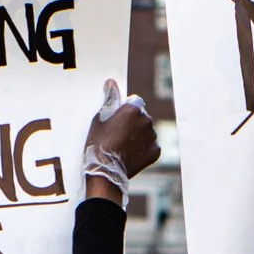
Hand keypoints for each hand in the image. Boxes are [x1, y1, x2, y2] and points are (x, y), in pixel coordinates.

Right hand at [83, 80, 160, 198]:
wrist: (105, 171)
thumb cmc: (98, 144)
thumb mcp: (99, 120)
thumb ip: (109, 99)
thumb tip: (111, 82)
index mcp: (133, 110)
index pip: (135, 101)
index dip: (126, 109)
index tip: (119, 118)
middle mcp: (146, 120)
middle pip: (142, 116)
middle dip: (134, 122)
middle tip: (119, 134)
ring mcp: (152, 137)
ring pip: (147, 131)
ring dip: (140, 135)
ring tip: (124, 145)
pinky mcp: (155, 151)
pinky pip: (151, 145)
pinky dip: (144, 148)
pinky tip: (131, 154)